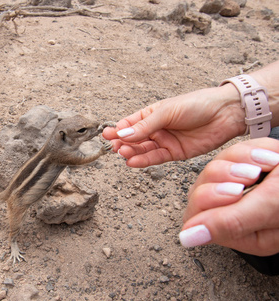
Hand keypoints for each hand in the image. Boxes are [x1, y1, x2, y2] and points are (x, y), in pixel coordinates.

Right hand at [102, 84, 246, 166]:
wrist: (226, 113)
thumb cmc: (198, 104)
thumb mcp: (167, 111)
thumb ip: (145, 125)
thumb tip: (122, 134)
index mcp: (152, 114)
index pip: (130, 124)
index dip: (118, 130)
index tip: (107, 135)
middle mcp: (157, 129)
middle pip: (134, 139)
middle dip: (123, 143)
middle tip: (114, 147)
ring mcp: (165, 141)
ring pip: (143, 150)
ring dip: (132, 153)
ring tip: (123, 154)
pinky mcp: (175, 153)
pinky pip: (156, 158)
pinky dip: (144, 161)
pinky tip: (133, 161)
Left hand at [180, 138, 278, 255]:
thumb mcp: (273, 206)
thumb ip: (230, 223)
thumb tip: (186, 238)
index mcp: (242, 234)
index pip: (196, 217)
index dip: (209, 197)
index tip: (238, 188)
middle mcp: (239, 216)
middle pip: (201, 190)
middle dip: (225, 175)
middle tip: (255, 174)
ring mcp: (245, 193)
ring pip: (215, 169)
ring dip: (241, 160)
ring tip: (269, 163)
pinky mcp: (252, 172)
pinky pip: (234, 155)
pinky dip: (252, 151)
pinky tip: (272, 156)